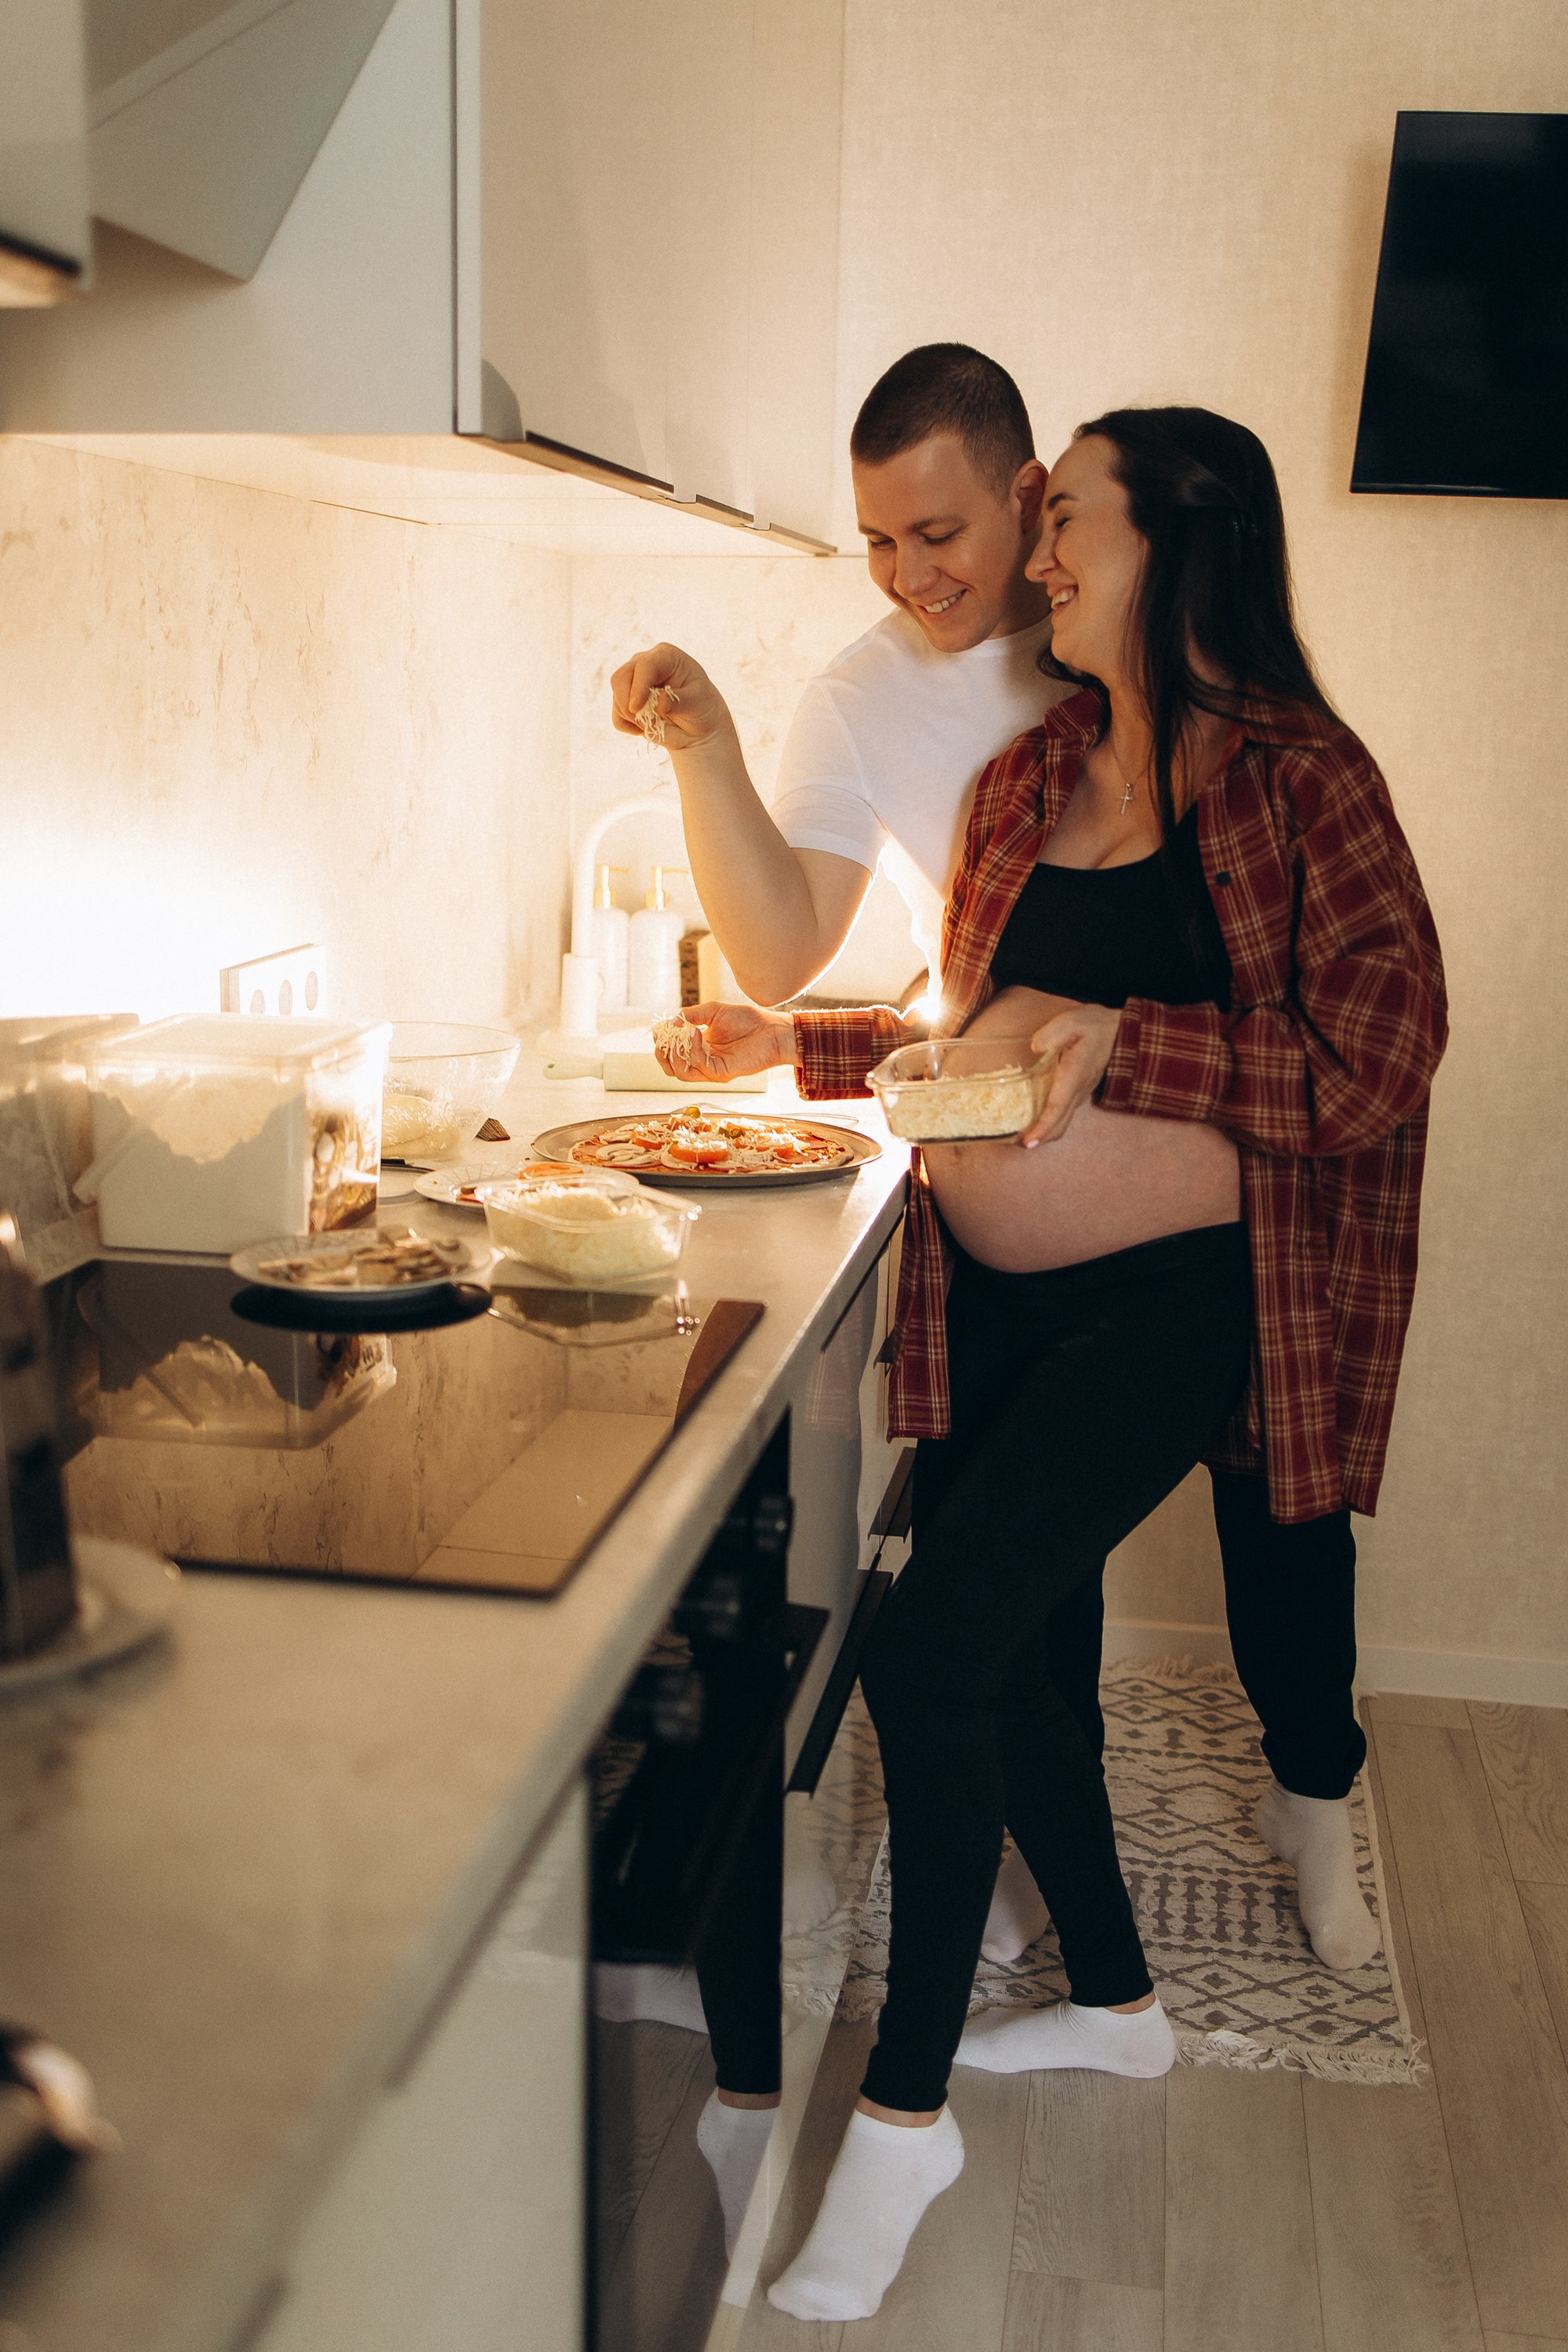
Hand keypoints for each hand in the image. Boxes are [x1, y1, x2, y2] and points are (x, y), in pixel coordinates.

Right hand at [609, 644, 735, 753]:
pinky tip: (646, 728)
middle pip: (620, 677)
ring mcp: (633, 682)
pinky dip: (628, 727)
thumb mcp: (698, 703)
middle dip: (627, 702)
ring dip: (633, 718)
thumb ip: (679, 701)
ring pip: (616, 698)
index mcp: (665, 656)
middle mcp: (645, 663)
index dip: (638, 687)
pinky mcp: (626, 701)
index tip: (637, 707)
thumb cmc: (702, 708)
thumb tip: (659, 703)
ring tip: (657, 723)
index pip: (645, 666)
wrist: (698, 727)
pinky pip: (616, 716)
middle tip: (646, 721)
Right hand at [655, 1002, 796, 1082]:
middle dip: (663, 1054)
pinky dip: (694, 1050)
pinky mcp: (722, 1073)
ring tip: (679, 1035)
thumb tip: (670, 1022)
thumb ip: (691, 1015)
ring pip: (682, 1073)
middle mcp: (703, 1060)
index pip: (673, 1053)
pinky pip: (700, 1067)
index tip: (657, 1030)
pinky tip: (696, 1032)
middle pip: (673, 1068)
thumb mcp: (713, 1011)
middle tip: (662, 1038)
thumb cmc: (748, 1019)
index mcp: (700, 1046)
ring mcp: (712, 1069)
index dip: (662, 1043)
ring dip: (675, 1055)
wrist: (772, 1029)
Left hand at [1018, 1003, 1121, 1144]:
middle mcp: (1078, 1090)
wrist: (1121, 1034)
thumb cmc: (1096, 1027)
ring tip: (1021, 1137)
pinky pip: (1063, 1114)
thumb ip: (1053, 1033)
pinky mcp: (1079, 1093)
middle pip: (1059, 1123)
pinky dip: (1050, 1123)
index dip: (1043, 1126)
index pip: (1057, 1106)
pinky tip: (1035, 1121)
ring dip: (1044, 1133)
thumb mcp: (1073, 1021)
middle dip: (1040, 1138)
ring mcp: (1080, 1094)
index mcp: (1074, 1074)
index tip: (1029, 1142)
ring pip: (1062, 1122)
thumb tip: (1036, 1047)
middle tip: (1016, 1145)